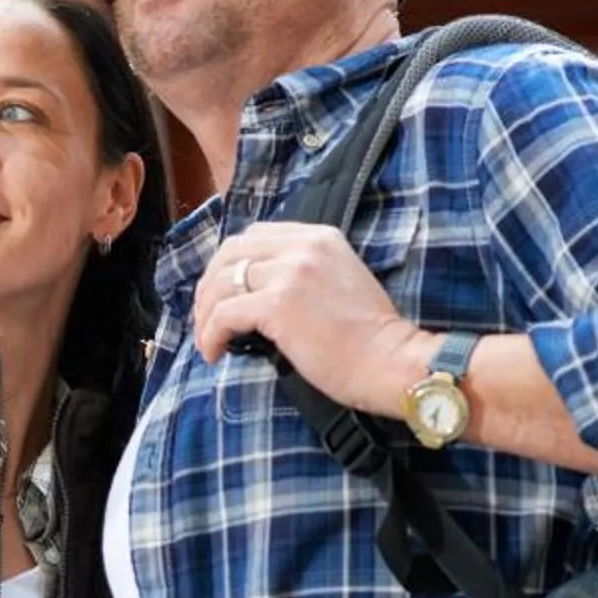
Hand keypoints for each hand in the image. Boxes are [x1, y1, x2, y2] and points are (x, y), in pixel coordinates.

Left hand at [190, 222, 431, 413]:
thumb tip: (257, 291)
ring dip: (205, 313)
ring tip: (208, 340)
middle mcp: (303, 246)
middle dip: (209, 285)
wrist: (392, 361)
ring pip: (221, 283)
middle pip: (231, 252)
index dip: (229, 263)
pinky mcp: (278, 304)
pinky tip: (214, 353)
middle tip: (205, 317)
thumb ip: (303, 273)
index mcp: (319, 236)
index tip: (222, 293)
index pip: (255, 236)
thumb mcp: (340, 281)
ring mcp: (290, 272)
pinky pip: (224, 314)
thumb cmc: (370, 337)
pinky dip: (210, 334)